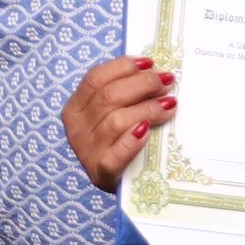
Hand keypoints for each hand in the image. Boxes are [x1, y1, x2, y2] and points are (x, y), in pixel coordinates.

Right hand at [61, 55, 175, 190]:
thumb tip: (152, 70)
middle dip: (142, 85)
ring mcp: (87, 152)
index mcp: (75, 107)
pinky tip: (147, 131)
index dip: (123, 67)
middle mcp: (77, 128)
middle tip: (166, 82)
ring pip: (116, 121)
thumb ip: (123, 93)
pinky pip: (115, 156)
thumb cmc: (115, 140)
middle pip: (108, 97)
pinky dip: (131, 142)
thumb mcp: (110, 113)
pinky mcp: (101, 174)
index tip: (150, 63)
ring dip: (147, 109)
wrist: (114, 181)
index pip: (95, 78)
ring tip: (170, 105)